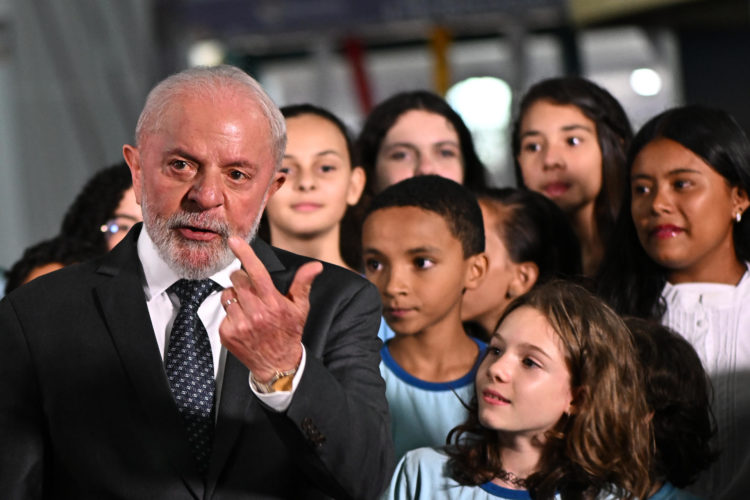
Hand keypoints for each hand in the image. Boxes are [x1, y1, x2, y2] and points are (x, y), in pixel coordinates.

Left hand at [219, 236, 322, 381]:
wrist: (277, 364)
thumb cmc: (289, 332)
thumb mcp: (300, 308)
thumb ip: (303, 284)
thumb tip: (315, 266)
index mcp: (273, 303)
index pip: (256, 272)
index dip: (245, 253)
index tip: (234, 240)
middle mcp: (256, 313)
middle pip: (237, 279)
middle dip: (242, 278)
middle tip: (252, 289)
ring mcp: (240, 324)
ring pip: (227, 294)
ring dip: (235, 296)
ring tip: (248, 307)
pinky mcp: (228, 333)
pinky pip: (223, 311)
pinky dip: (231, 312)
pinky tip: (243, 321)